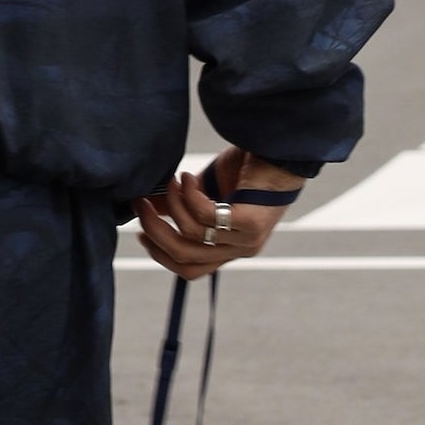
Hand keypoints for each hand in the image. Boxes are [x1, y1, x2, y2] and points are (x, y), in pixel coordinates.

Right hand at [136, 145, 303, 281]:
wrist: (282, 154)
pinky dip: (189, 196)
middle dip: (156, 232)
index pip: (190, 270)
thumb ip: (184, 204)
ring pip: (192, 235)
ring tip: (170, 180)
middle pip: (185, 257)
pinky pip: (206, 216)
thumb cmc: (247, 169)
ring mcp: (247, 239)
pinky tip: (187, 177)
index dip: (162, 256)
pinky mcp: (250, 223)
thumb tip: (148, 204)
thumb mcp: (209, 191)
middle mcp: (239, 250)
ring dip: (172, 205)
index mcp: (231, 248)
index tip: (141, 234)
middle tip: (141, 205)